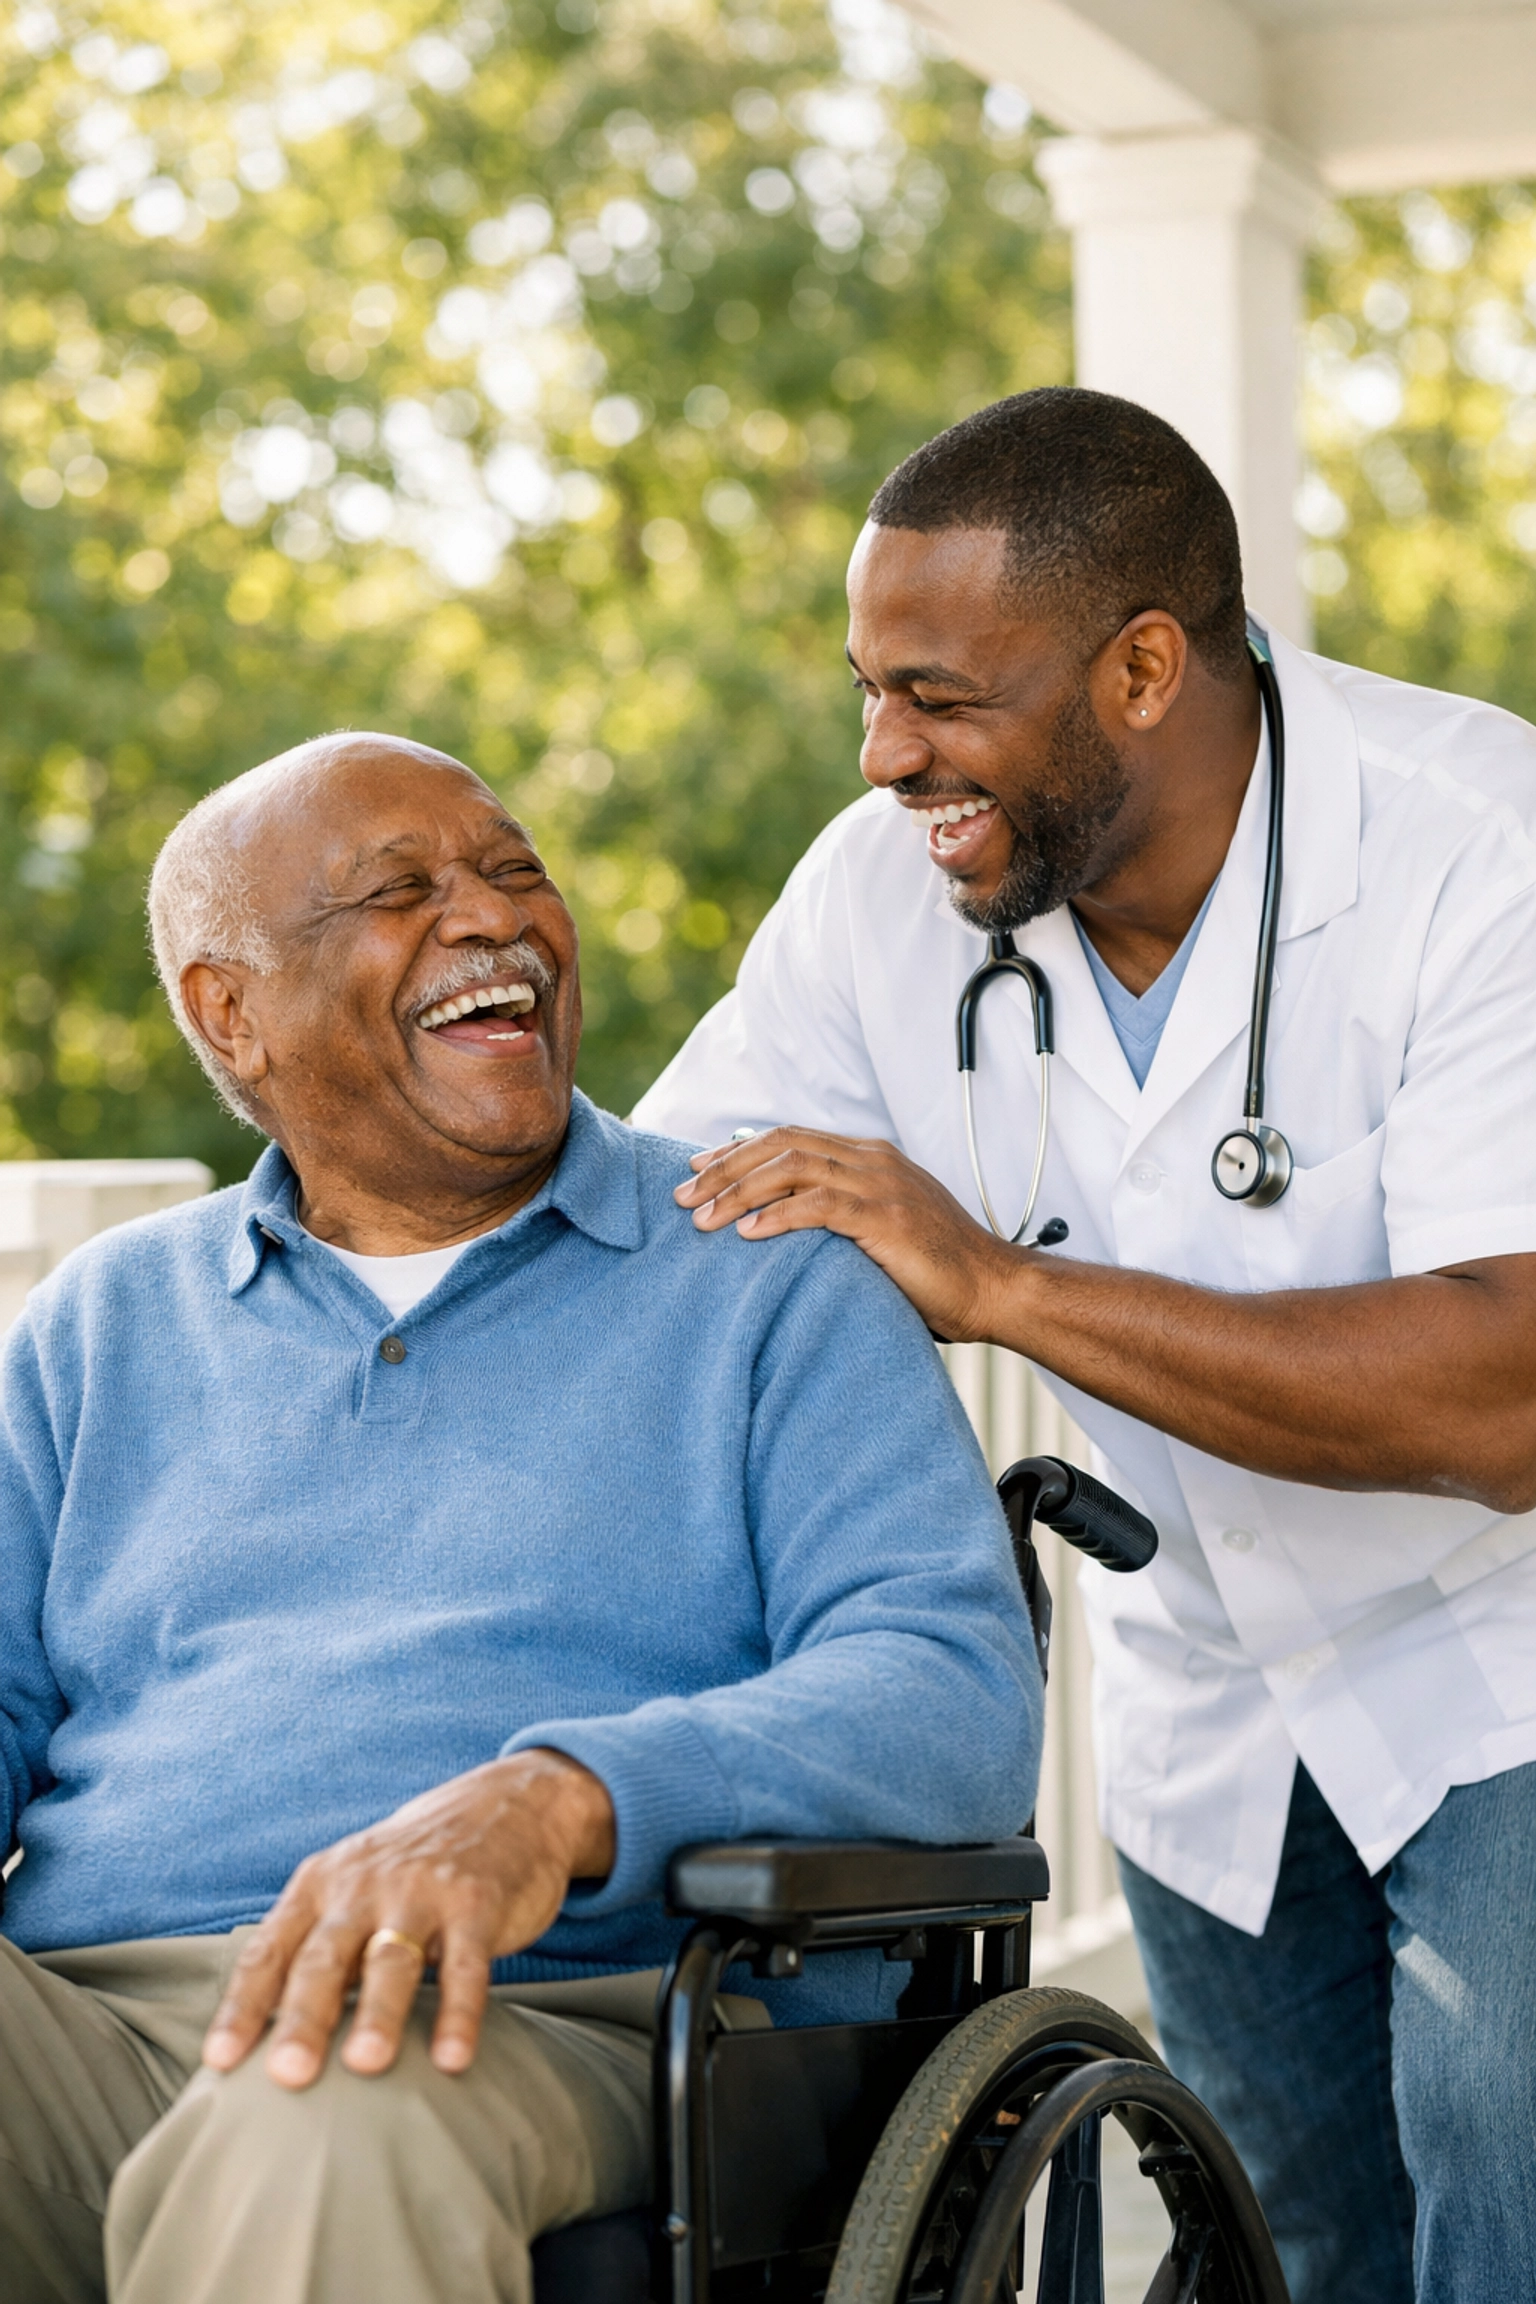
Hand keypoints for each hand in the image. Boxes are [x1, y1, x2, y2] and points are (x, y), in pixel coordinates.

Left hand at [201, 1748, 614, 2089]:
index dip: (243, 2006)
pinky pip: (465, 1964)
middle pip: (324, 1958)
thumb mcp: (351, 1890)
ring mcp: (422, 1891)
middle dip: (303, 2016)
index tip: (220, 2062)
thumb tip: (261, 2045)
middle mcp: (363, 1885)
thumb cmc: (409, 1870)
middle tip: (286, 2074)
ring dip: (378, 2012)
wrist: (504, 1806)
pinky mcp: (477, 1903)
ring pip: (391, 1959)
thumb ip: (315, 1952)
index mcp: (320, 1885)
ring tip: (365, 2066)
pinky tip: (453, 2058)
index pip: (270, 1951)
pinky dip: (459, 2012)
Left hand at [675, 1126, 1021, 1341]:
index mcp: (869, 1158)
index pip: (790, 1139)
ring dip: (739, 1192)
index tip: (697, 1170)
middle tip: (683, 1194)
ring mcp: (880, 1185)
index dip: (738, 1151)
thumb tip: (778, 1232)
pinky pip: (818, 1207)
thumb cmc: (935, 1271)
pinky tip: (746, 1233)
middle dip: (725, 1168)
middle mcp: (872, 1161)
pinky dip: (776, 1217)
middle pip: (782, 1145)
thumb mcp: (878, 1233)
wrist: (993, 1288)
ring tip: (701, 1218)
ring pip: (792, 1169)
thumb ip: (836, 1221)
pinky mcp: (886, 1217)